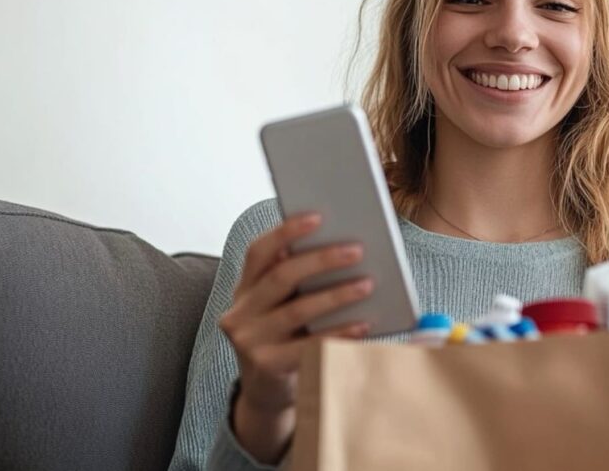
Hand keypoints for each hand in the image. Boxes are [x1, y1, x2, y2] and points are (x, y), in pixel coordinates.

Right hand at [218, 213, 373, 463]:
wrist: (268, 393)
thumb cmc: (285, 338)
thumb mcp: (283, 306)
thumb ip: (298, 281)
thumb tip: (343, 247)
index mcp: (245, 288)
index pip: (259, 251)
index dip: (285, 231)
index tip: (317, 217)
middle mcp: (240, 311)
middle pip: (281, 276)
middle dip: (321, 260)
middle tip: (357, 250)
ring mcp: (249, 340)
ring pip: (298, 310)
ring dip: (336, 295)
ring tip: (368, 284)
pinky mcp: (266, 366)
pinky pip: (309, 345)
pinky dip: (340, 332)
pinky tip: (364, 324)